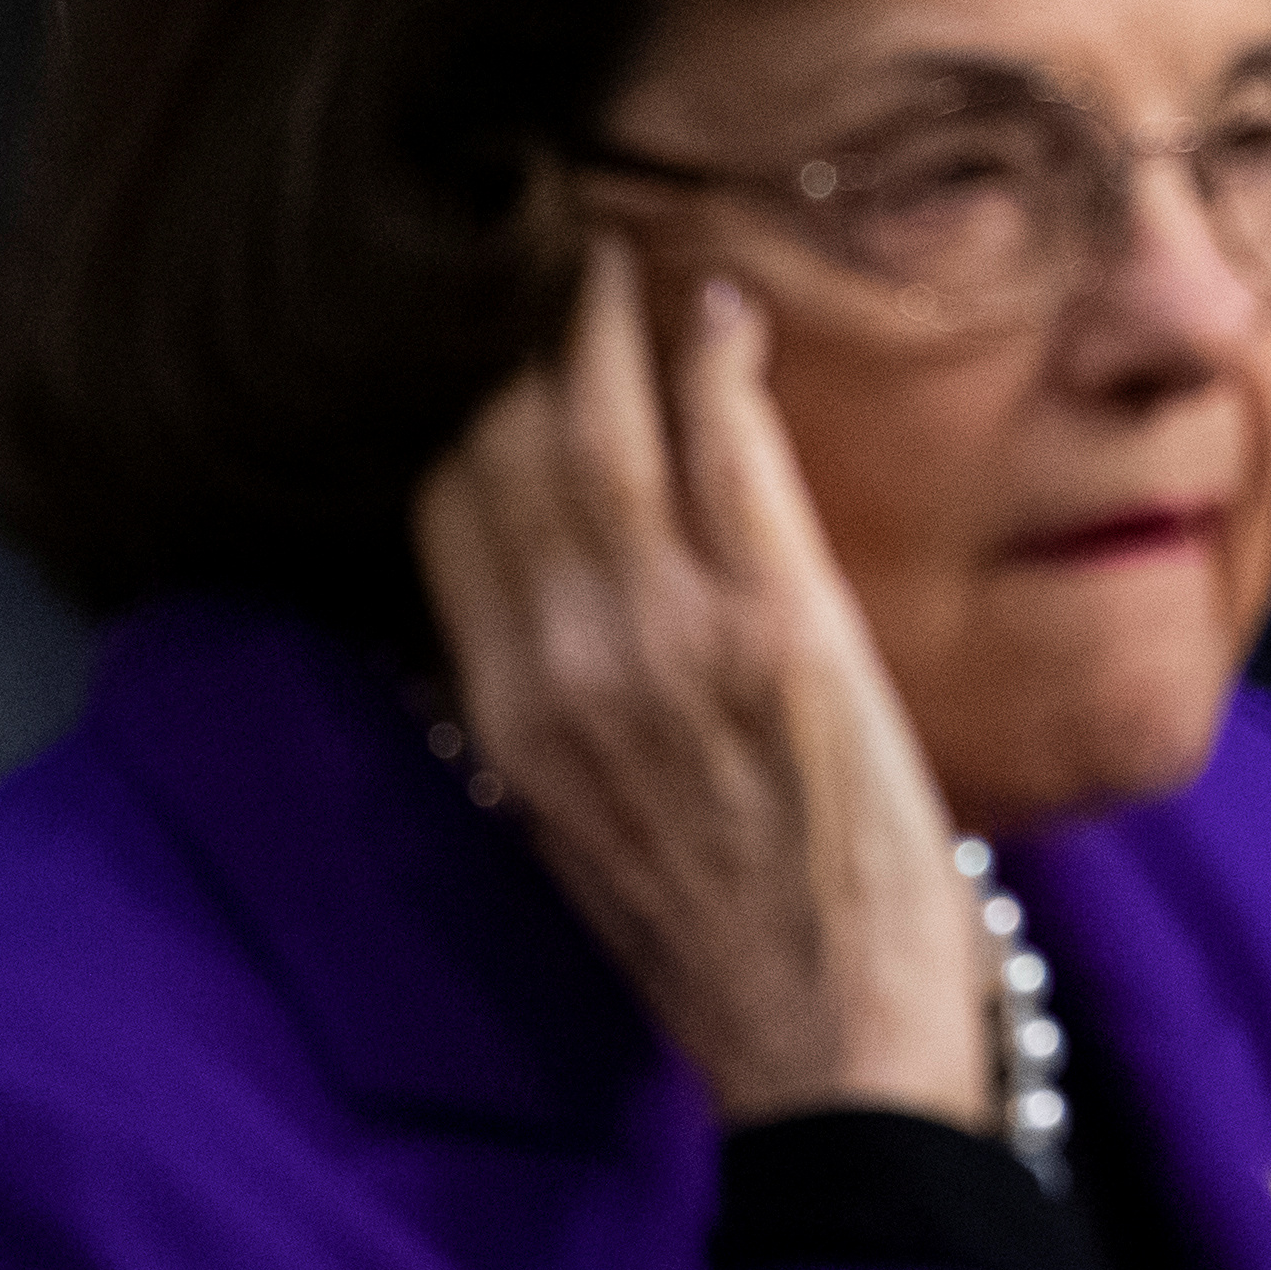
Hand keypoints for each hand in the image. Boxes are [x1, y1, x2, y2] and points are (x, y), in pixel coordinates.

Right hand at [414, 232, 988, 1129]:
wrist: (827, 1038)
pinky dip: (716, 361)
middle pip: (505, 446)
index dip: (461, 397)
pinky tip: (726, 302)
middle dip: (524, 327)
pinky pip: (726, 451)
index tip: (488, 317)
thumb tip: (524, 618)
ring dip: (612, 317)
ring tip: (626, 239)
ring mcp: (663, 642)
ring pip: (601, 428)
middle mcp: (560, 668)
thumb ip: (552, 709)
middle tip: (554, 232)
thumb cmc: (728, 935)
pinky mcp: (776, 630)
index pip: (443, 509)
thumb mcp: (586, 822)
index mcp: (505, 718)